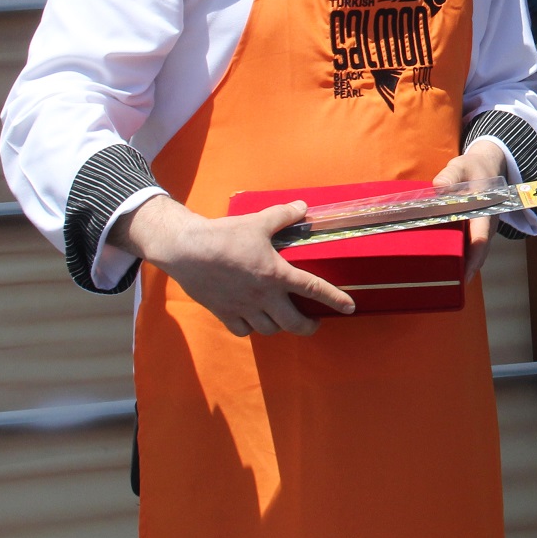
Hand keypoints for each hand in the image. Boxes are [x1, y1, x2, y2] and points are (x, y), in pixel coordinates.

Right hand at [112, 195, 354, 336]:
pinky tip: (254, 320)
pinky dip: (252, 328)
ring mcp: (243, 308)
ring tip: (283, 318)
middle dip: (308, 326)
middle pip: (293, 323)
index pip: (314, 289)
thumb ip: (284, 215)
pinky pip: (243, 330)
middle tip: (314, 323)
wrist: (186, 249)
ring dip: (280, 326)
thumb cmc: (224, 235)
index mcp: (276, 274)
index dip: (335, 299)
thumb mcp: (258, 221)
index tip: (350, 308)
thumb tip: (303, 207)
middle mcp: (263, 296)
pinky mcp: (224, 313)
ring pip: (269, 329)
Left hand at [432, 139, 511, 280]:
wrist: (489, 166)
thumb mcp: (461, 167)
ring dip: (465, 267)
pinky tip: (448, 267)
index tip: (464, 273)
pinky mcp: (477, 231)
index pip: (480, 238)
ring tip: (447, 283)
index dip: (473, 256)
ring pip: (476, 253)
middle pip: (479, 253)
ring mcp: (484, 230)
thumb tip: (438, 188)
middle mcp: (487, 225)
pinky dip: (463, 259)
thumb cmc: (473, 168)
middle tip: (449, 288)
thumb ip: (450, 176)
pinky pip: (472, 248)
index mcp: (485, 211)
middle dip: (467, 270)